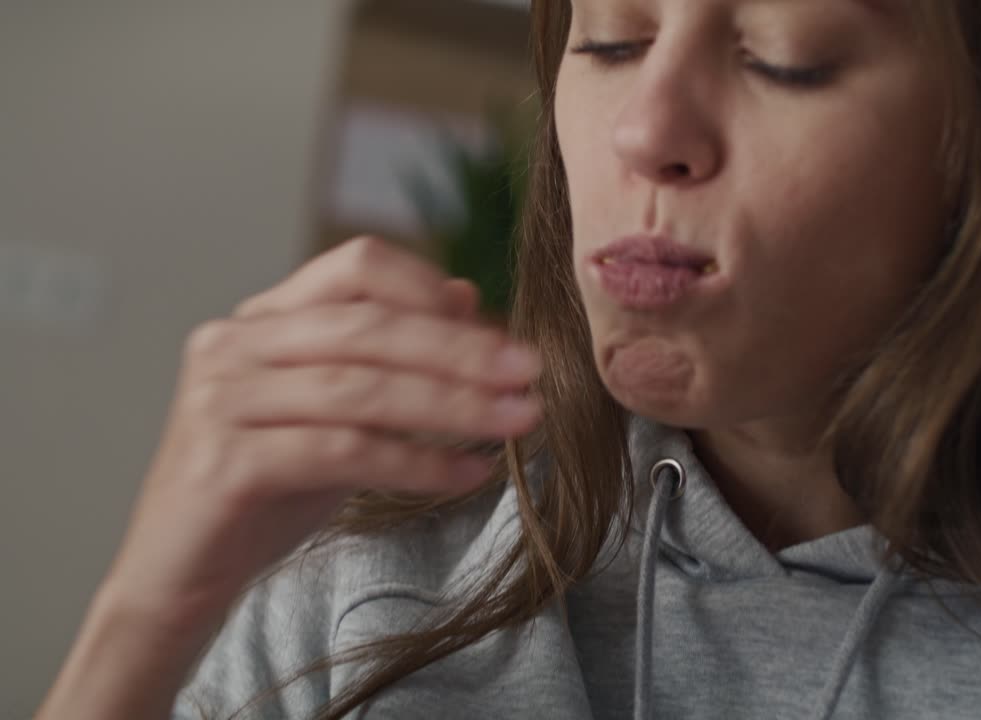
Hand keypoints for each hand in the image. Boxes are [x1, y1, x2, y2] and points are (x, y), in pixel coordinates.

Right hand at [102, 236, 541, 625]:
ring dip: (453, 405)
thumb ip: (390, 355)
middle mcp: (234, 344)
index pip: (357, 267)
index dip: (432, 290)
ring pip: (360, 388)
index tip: (499, 331)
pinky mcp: (224, 463)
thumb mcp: (338, 411)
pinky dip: (415, 462)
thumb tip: (466, 294)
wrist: (181, 573)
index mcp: (264, 318)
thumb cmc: (265, 489)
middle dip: (462, 351)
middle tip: (530, 373)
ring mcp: (222, 400)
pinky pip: (341, 452)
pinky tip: (466, 474)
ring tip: (518, 422)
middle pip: (368, 326)